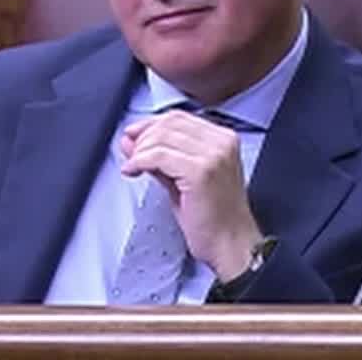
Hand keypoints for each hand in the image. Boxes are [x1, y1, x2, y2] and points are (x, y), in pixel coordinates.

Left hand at [119, 111, 263, 280]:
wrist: (231, 243)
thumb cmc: (213, 218)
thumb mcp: (185, 180)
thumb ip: (161, 158)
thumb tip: (133, 141)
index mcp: (224, 139)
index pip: (178, 117)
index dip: (149, 125)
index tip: (132, 138)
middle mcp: (222, 142)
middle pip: (169, 123)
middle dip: (142, 137)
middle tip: (129, 156)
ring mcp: (213, 155)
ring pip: (162, 137)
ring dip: (139, 151)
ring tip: (132, 167)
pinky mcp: (201, 171)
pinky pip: (159, 155)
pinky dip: (140, 161)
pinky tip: (133, 171)